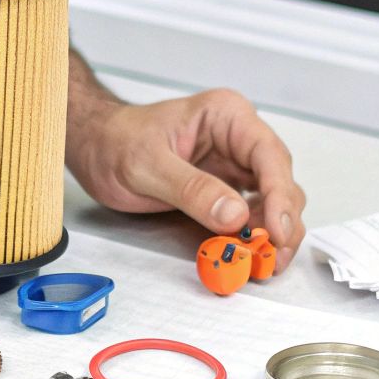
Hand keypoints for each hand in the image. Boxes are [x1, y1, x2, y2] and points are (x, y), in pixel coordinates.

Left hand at [67, 88, 307, 271]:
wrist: (96, 147)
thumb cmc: (116, 142)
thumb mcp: (148, 166)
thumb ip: (192, 190)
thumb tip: (235, 216)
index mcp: (226, 116)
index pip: (268, 154)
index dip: (280, 195)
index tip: (279, 229)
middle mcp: (237, 138)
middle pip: (279, 180)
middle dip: (282, 220)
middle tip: (274, 256)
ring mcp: (234, 164)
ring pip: (273, 200)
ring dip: (273, 232)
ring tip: (265, 262)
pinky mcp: (226, 189)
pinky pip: (251, 213)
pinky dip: (255, 236)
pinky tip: (250, 254)